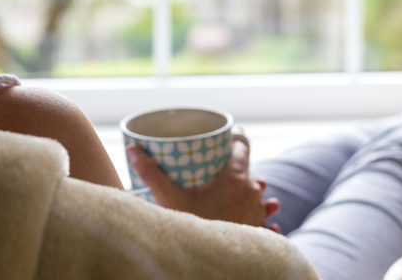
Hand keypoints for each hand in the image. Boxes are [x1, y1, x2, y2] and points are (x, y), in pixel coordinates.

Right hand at [127, 135, 281, 231]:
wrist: (208, 263)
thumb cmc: (192, 226)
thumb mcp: (168, 197)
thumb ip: (151, 172)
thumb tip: (133, 149)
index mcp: (235, 178)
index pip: (242, 146)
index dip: (235, 140)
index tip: (226, 139)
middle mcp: (251, 192)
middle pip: (248, 170)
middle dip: (238, 166)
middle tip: (223, 165)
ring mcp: (256, 211)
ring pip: (259, 195)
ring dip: (254, 190)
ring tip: (250, 189)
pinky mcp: (256, 230)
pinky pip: (266, 221)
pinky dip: (265, 219)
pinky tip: (268, 223)